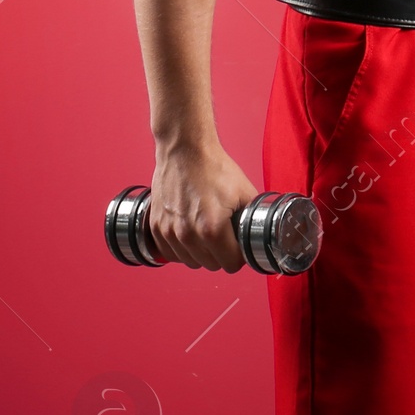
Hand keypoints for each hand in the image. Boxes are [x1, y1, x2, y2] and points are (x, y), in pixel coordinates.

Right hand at [147, 142, 259, 270]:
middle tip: (223, 234)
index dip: (239, 255)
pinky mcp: (156, 227)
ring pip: (191, 262)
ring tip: (205, 230)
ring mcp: (170, 232)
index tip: (237, 245)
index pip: (231, 265)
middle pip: (211, 265)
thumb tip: (258, 232)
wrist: (185, 149)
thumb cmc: (212, 166)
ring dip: (200, 253)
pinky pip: (171, 254)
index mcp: (213, 229)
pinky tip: (189, 232)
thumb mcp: (244, 190)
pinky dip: (180, 249)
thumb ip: (252, 218)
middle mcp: (189, 235)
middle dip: (221, 253)